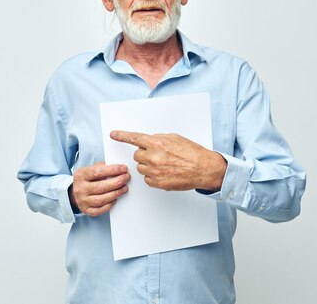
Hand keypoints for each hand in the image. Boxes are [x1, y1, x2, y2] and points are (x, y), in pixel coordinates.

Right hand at [70, 162, 130, 216]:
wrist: (75, 192)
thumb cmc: (87, 179)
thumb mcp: (90, 169)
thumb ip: (102, 167)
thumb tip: (118, 168)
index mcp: (81, 175)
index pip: (97, 172)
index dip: (112, 170)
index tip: (123, 168)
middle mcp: (80, 188)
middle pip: (100, 187)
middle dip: (117, 182)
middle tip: (126, 178)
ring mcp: (82, 200)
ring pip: (100, 199)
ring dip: (115, 193)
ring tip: (124, 188)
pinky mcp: (86, 210)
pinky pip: (98, 210)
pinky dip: (109, 205)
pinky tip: (115, 199)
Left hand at [110, 130, 226, 191]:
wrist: (203, 168)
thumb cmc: (192, 153)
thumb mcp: (175, 138)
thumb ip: (158, 139)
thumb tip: (149, 141)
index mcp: (157, 143)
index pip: (134, 138)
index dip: (122, 136)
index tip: (113, 134)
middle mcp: (153, 157)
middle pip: (137, 155)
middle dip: (144, 154)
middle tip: (157, 155)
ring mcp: (154, 171)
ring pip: (141, 167)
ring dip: (148, 165)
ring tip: (164, 165)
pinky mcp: (158, 183)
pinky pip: (147, 179)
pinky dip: (153, 176)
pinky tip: (165, 173)